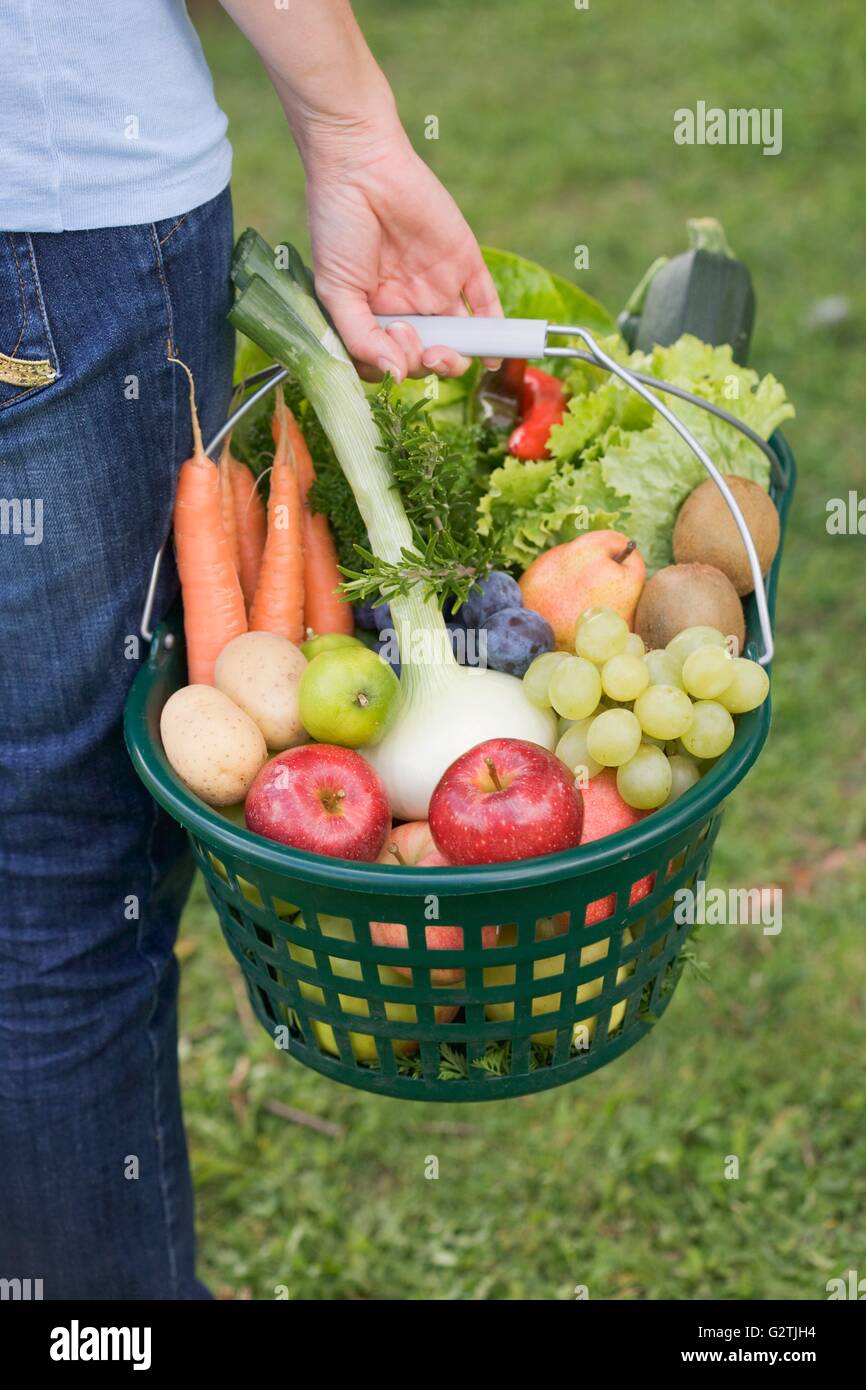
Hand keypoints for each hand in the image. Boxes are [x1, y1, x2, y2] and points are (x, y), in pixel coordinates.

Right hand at [305, 123, 501, 381]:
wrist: (359, 164)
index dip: (394, 366)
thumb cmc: (336, 225)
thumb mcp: (335, 290)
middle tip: (410, 338)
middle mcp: (409, 306)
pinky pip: (485, 302)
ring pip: (459, 339)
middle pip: (429, 357)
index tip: (387, 343)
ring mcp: (437, 287)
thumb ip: (359, 337)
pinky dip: (494, 331)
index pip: (393, 361)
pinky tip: (494, 354)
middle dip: (424, 363)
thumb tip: (392, 375)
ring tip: (441, 350)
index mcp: (376, 315)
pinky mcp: (464, 263)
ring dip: (456, 358)